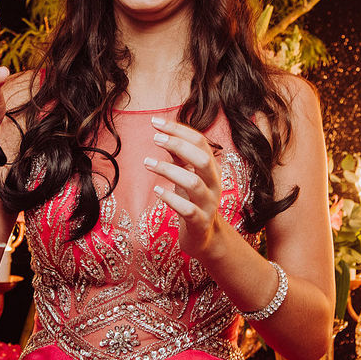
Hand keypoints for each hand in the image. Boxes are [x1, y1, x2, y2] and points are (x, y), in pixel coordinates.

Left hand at [143, 117, 224, 257]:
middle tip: (155, 138)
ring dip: (168, 170)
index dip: (179, 130)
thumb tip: (163, 133)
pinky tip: (156, 190)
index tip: (155, 122)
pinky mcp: (200, 222)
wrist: (203, 237)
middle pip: (203, 158)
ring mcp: (208, 204)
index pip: (200, 142)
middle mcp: (214, 183)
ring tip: (147, 163)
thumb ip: (179, 156)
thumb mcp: (187, 175)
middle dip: (178, 145)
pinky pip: (187, 209)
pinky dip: (170, 199)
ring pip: (193, 183)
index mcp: (211, 169)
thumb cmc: (192, 201)